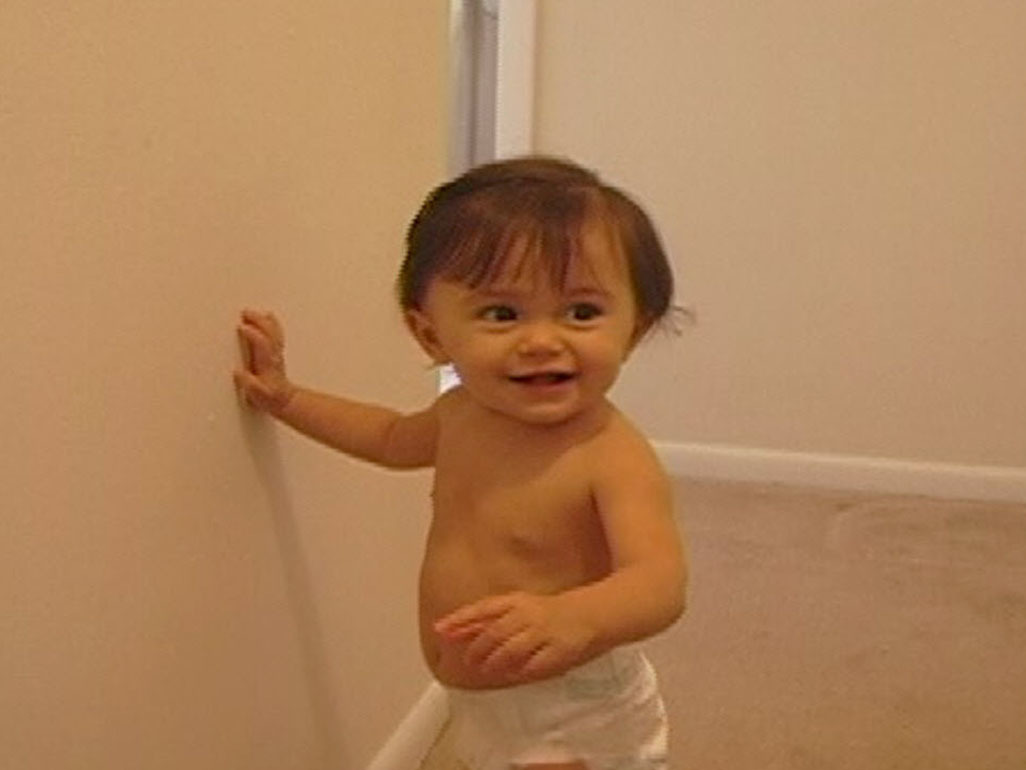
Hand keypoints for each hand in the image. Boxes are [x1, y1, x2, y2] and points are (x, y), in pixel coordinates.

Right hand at [234, 309, 295, 413]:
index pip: (261, 344)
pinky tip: (268, 316)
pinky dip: (272, 323)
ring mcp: (276, 352)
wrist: (284, 400)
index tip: (242, 326)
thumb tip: (238, 372)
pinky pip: (276, 333)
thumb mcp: (257, 394)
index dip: (252, 334)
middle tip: (245, 313)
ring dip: (264, 320)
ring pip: (273, 332)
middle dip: (258, 321)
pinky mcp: (276, 352)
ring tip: (252, 311)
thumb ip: (248, 383)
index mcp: (267, 363)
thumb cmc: (270, 397)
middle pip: (268, 333)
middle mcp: (273, 355)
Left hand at [434, 592, 596, 683]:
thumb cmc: (549, 612)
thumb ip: (488, 619)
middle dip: (477, 648)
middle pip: (495, 632)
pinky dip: (519, 672)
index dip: (461, 620)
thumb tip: (453, 629)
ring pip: (511, 650)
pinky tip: (510, 675)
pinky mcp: (558, 651)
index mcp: (517, 601)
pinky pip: (533, 666)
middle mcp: (529, 614)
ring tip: (485, 670)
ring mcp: (544, 633)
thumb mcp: (518, 607)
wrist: (592, 613)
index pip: (483, 609)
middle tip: (467, 660)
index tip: (441, 630)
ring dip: (494, 662)